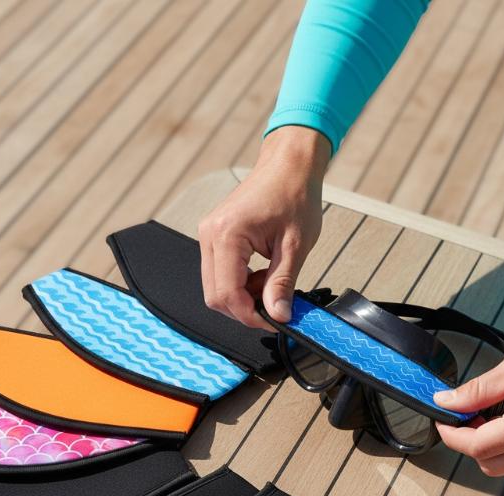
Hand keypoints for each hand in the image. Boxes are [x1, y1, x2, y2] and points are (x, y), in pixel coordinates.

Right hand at [198, 126, 330, 330]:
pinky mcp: (214, 236)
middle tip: (274, 307)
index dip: (250, 315)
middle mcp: (209, 234)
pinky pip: (218, 273)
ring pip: (215, 287)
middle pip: (215, 295)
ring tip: (271, 284)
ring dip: (242, 296)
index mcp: (227, 234)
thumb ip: (282, 283)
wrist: (289, 165)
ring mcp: (208, 235)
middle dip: (244, 309)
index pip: (228, 293)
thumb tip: (277, 316)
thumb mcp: (295, 246)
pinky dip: (239, 283)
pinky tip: (261, 274)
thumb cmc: (295, 195)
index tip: (274, 321)